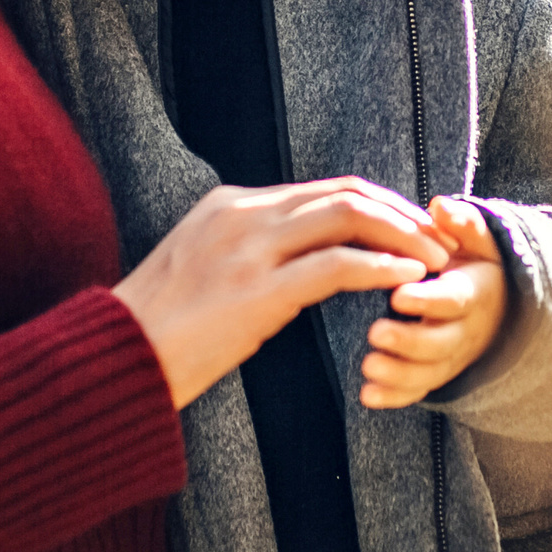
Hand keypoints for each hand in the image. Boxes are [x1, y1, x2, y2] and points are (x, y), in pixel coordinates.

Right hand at [114, 178, 451, 409]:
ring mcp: (247, 249)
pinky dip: (380, 267)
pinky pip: (336, 266)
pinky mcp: (255, 292)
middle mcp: (241, 215)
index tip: (410, 229)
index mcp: (228, 205)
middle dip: (400, 213)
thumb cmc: (156, 331)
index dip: (377, 205)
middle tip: (438, 240)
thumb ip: (246, 252)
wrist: (113, 361)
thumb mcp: (199, 269)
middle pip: (344, 193)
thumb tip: (294, 263)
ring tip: (435, 260)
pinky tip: (406, 279)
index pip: (322, 190)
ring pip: (347, 217)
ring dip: (402, 235)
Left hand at [360, 196, 506, 408]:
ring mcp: (448, 356)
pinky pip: (416, 391)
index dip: (428, 300)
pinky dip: (394, 397)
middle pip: (440, 343)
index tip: (398, 296)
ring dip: (399, 374)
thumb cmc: (472, 262)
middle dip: (409, 342)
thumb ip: (462, 223)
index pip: (453, 299)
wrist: (493, 305)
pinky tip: (367, 395)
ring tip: (368, 365)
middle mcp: (463, 329)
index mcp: (472, 292)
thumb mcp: (476, 240)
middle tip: (376, 333)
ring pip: (428, 373)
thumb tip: (440, 206)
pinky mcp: (432, 373)